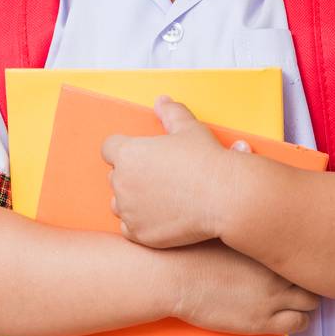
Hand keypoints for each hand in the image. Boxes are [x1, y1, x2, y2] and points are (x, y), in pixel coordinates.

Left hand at [100, 95, 250, 248]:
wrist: (224, 198)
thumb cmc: (207, 160)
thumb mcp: (189, 129)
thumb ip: (171, 113)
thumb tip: (162, 101)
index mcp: (129, 153)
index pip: (109, 147)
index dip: (124, 149)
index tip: (142, 154)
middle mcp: (122, 183)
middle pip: (116, 175)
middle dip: (132, 174)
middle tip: (159, 175)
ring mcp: (129, 211)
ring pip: (119, 203)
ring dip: (133, 199)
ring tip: (161, 196)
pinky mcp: (139, 234)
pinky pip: (129, 227)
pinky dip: (140, 223)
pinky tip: (161, 215)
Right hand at [168, 240, 320, 335]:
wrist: (175, 277)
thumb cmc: (194, 251)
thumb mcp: (228, 230)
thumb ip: (252, 230)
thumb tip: (262, 222)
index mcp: (270, 245)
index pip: (306, 248)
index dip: (306, 254)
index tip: (302, 256)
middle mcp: (277, 270)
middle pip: (314, 275)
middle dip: (310, 276)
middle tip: (302, 277)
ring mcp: (272, 297)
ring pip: (313, 302)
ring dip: (308, 300)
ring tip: (297, 298)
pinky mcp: (262, 321)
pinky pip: (300, 324)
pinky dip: (300, 320)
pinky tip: (288, 315)